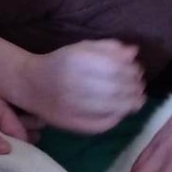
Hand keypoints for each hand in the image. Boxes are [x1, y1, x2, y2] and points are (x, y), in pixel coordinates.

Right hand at [18, 40, 145, 133]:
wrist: (31, 85)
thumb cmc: (60, 63)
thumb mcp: (81, 49)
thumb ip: (108, 48)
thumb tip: (134, 52)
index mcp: (75, 60)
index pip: (113, 67)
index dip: (131, 71)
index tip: (138, 71)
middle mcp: (72, 82)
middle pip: (114, 87)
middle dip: (133, 88)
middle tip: (140, 87)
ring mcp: (72, 106)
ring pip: (110, 107)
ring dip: (130, 104)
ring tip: (137, 100)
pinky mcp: (72, 124)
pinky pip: (101, 124)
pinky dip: (116, 118)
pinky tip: (122, 112)